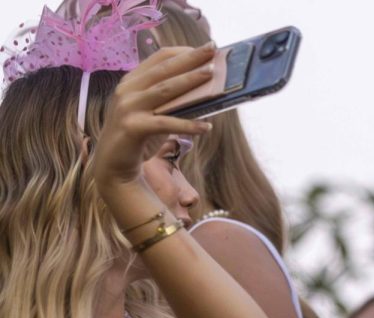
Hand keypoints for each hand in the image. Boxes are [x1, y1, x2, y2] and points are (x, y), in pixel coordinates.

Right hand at [91, 46, 215, 191]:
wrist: (113, 165)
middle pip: (164, 69)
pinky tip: (207, 127)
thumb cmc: (139, 136)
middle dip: (190, 58)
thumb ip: (172, 100)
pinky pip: (165, 123)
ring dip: (190, 81)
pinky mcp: (133, 128)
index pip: (159, 58)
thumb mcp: (155, 112)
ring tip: (212, 75)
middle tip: (212, 49)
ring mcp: (128, 107)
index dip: (183, 51)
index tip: (205, 48)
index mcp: (133, 81)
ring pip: (164, 90)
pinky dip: (187, 125)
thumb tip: (205, 92)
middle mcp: (128, 89)